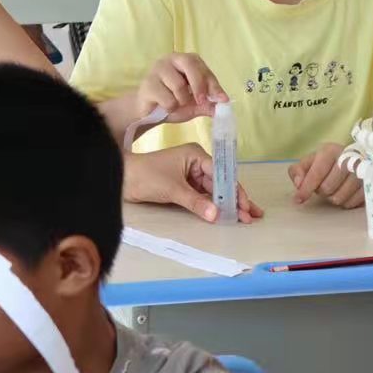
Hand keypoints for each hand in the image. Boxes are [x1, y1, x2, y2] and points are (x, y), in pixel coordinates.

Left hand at [126, 144, 262, 223]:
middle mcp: (195, 163)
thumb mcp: (173, 189)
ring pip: (212, 191)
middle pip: (220, 183)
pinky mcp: (182, 186)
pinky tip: (224, 215)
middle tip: (252, 216)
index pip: (221, 173)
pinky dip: (212, 206)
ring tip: (244, 218)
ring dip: (226, 205)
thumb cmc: (145, 175)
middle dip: (235, 200)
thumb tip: (216, 214)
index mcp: (195, 154)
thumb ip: (196, 202)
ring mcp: (189, 175)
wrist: (120, 178)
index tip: (244, 206)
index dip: (234, 191)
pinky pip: (201, 196)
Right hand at [137, 52, 227, 125]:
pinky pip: (167, 98)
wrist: (149, 113)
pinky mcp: (148, 83)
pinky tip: (163, 106)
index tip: (222, 99)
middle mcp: (172, 59)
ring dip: (181, 101)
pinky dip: (169, 107)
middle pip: (190, 64)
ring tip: (175, 104)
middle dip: (199, 85)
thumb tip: (223, 105)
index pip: (203, 68)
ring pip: (178, 84)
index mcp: (186, 61)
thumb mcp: (194, 105)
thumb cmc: (173, 103)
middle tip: (201, 101)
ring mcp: (158, 69)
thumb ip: (208, 104)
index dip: (214, 84)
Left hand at [287, 143, 364, 207]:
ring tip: (334, 189)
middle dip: (321, 191)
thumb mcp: (310, 163)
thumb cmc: (327, 163)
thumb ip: (298, 171)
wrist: (354, 160)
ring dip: (333, 197)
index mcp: (330, 150)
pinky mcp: (370, 184)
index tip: (298, 199)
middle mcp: (347, 158)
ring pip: (340, 197)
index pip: (317, 173)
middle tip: (323, 186)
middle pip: (328, 187)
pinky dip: (345, 202)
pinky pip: (352, 203)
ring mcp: (361, 171)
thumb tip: (298, 183)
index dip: (306, 188)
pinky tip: (345, 193)